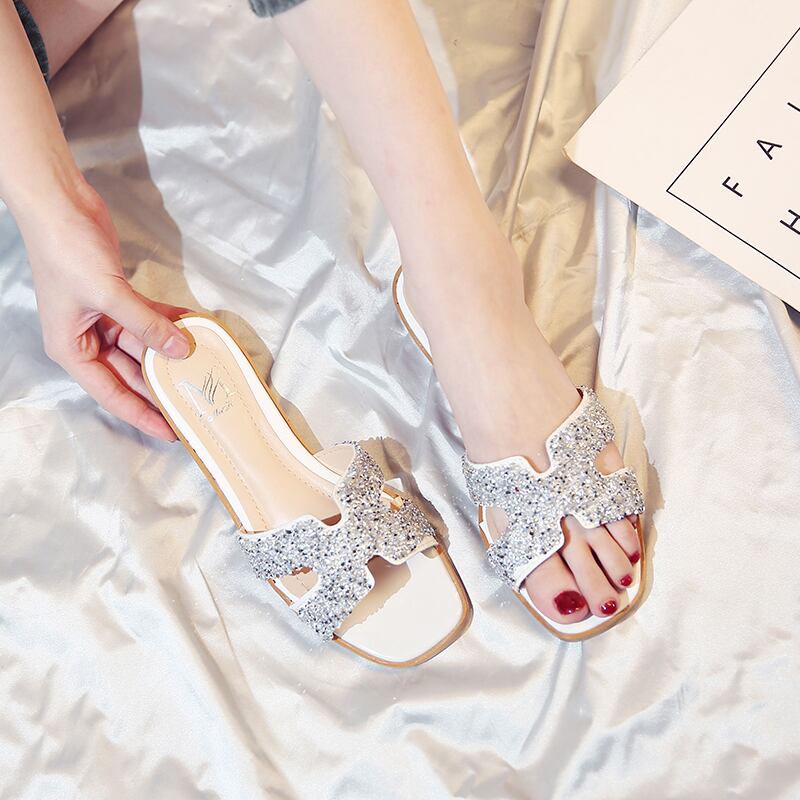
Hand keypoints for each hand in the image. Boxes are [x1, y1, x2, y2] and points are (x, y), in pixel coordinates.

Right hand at [21, 181, 190, 441]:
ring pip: (143, 346)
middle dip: (161, 386)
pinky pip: (148, 319)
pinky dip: (169, 323)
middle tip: (195, 402)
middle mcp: (87, 339)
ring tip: (202, 368)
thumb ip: (146, 324)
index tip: (171, 431)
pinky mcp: (117, 297)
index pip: (112, 393)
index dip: (142, 414)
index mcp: (72, 349)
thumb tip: (181, 349)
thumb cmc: (66, 252)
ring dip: (170, 352)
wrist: (59, 204)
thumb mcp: (108, 294)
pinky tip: (195, 329)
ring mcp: (103, 318)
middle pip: (130, 373)